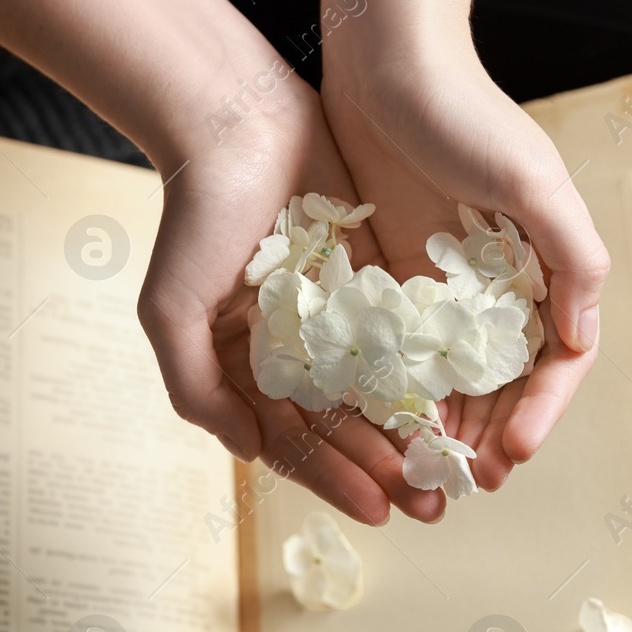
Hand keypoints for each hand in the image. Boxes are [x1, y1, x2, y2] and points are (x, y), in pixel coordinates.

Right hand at [136, 83, 446, 525]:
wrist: (234, 118)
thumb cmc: (195, 215)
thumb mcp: (172, 311)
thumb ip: (198, 391)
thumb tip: (248, 454)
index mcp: (242, 364)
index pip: (293, 440)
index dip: (334, 480)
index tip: (378, 513)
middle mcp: (289, 347)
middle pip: (344, 424)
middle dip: (385, 469)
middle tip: (432, 506)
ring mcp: (332, 312)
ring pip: (380, 387)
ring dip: (412, 431)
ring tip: (452, 468)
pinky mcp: (369, 274)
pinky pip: (404, 333)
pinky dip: (427, 369)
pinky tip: (460, 400)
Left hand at [320, 37, 609, 491]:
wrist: (384, 68)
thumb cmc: (464, 114)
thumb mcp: (532, 179)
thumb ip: (571, 255)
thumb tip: (581, 335)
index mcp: (548, 264)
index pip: (559, 358)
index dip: (543, 410)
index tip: (515, 452)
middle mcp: (502, 283)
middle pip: (508, 381)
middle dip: (494, 434)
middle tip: (468, 481)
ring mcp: (447, 286)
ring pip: (455, 377)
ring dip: (449, 426)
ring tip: (431, 470)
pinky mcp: (396, 281)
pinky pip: (404, 353)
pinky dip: (402, 393)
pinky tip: (388, 427)